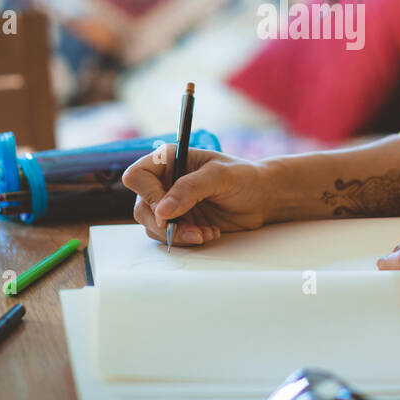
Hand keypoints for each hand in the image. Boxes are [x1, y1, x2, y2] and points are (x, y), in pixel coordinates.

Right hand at [121, 146, 270, 245]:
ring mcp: (170, 203)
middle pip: (141, 207)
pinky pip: (169, 237)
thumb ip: (190, 189)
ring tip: (206, 232)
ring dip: (178, 234)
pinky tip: (208, 233)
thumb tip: (162, 210)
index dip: (147, 195)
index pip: (137, 176)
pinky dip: (187, 240)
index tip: (167, 211)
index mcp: (169, 160)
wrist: (262, 197)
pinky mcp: (180, 221)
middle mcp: (164, 181)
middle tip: (191, 229)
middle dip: (165, 224)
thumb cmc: (244, 177)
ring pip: (153, 226)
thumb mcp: (219, 176)